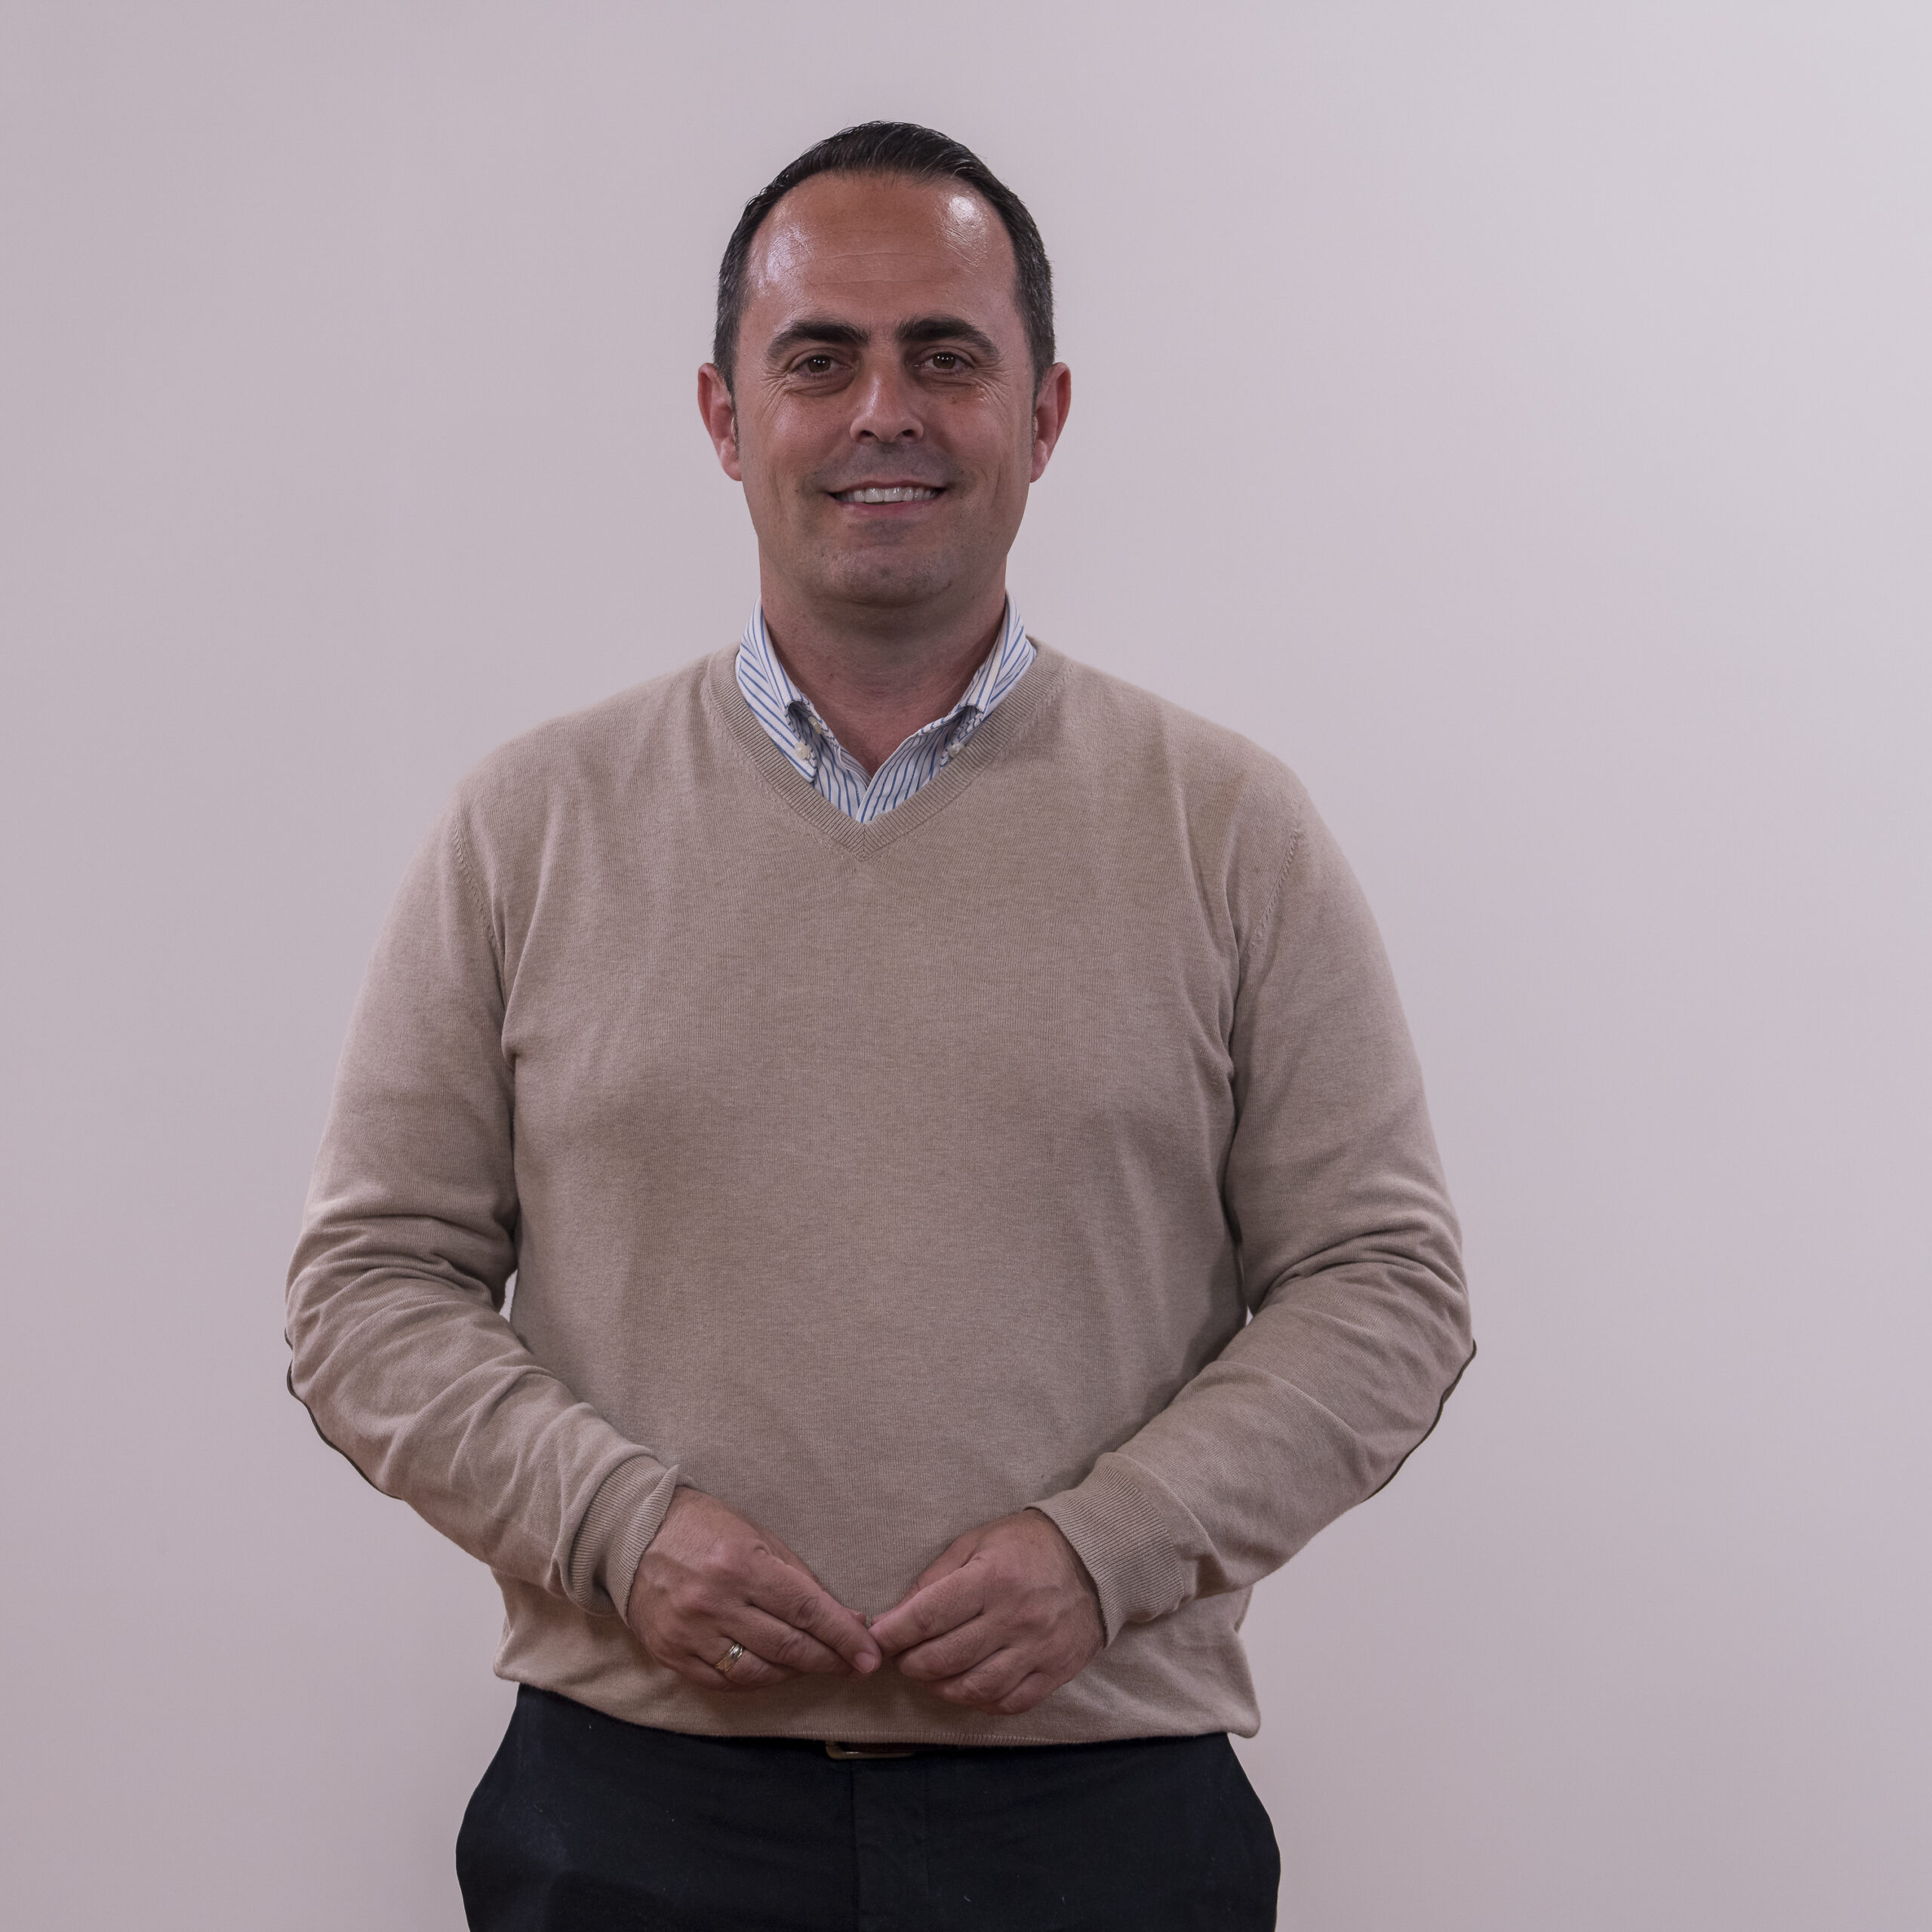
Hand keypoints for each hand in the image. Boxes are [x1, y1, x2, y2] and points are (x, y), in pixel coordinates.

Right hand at [624, 1488, 880, 1691]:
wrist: (632, 1534)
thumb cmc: (703, 1526)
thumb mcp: (756, 1534)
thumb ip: (796, 1575)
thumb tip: (840, 1615)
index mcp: (742, 1564)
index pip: (806, 1610)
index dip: (843, 1636)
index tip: (869, 1655)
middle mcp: (716, 1602)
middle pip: (788, 1646)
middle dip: (829, 1660)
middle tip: (855, 1666)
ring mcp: (691, 1633)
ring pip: (759, 1672)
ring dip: (796, 1672)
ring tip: (817, 1664)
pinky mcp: (673, 1654)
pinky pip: (725, 1681)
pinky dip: (757, 1681)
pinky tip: (776, 1672)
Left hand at [867, 1509, 1103, 1716]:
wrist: (1096, 1560)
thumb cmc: (1027, 1545)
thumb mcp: (976, 1542)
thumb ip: (935, 1578)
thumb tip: (896, 1615)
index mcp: (992, 1578)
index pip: (929, 1616)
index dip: (894, 1633)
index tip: (875, 1639)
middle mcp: (1015, 1618)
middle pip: (946, 1658)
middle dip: (911, 1663)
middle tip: (901, 1657)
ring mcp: (1037, 1649)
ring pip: (974, 1688)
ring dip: (940, 1688)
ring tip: (927, 1676)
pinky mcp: (1055, 1672)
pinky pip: (1009, 1702)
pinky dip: (979, 1701)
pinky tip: (965, 1688)